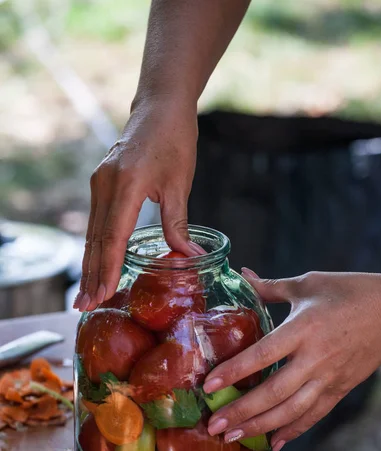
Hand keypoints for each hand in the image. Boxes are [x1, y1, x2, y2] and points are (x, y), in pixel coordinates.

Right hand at [74, 95, 203, 311]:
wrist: (159, 106)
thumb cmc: (174, 140)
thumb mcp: (179, 183)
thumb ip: (177, 223)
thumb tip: (189, 258)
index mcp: (125, 185)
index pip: (112, 238)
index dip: (107, 270)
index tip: (102, 295)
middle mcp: (105, 185)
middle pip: (95, 240)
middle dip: (90, 275)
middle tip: (84, 306)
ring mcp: (100, 183)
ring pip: (92, 233)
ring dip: (89, 265)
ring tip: (85, 294)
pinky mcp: (102, 183)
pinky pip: (96, 222)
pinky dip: (95, 247)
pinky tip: (95, 264)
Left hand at [205, 269, 380, 450]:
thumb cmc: (350, 291)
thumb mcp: (309, 283)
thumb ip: (271, 287)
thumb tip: (242, 274)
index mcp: (304, 328)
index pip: (263, 355)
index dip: (235, 371)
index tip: (208, 385)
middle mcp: (315, 358)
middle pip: (274, 392)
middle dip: (241, 412)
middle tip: (215, 426)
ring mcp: (329, 377)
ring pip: (292, 411)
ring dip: (261, 427)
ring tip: (234, 438)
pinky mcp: (341, 388)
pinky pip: (315, 415)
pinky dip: (294, 431)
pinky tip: (275, 443)